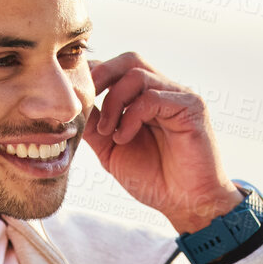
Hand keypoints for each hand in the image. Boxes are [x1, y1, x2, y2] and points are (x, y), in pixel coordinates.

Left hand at [84, 53, 242, 233]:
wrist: (188, 203)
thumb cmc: (154, 179)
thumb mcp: (112, 151)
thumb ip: (95, 127)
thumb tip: (72, 107)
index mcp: (145, 99)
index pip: (117, 69)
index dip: (94, 77)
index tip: (76, 100)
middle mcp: (163, 92)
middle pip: (129, 60)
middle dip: (101, 74)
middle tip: (86, 101)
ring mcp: (178, 96)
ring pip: (137, 74)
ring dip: (114, 102)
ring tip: (109, 132)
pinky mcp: (191, 107)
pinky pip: (153, 97)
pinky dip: (131, 116)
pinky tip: (124, 138)